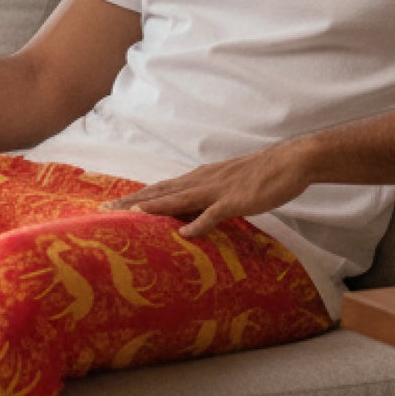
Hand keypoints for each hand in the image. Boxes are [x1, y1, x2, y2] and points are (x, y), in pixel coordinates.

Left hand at [112, 140, 315, 238]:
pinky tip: (185, 234)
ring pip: (179, 199)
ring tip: (129, 214)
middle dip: (131, 200)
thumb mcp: (226, 185)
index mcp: (199, 178)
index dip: (135, 196)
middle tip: (104, 208)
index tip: (110, 203)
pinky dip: (199, 223)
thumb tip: (189, 214)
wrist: (290, 161)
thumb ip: (206, 198)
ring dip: (154, 207)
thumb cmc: (260, 175)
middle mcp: (202, 181)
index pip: (160, 188)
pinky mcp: (236, 200)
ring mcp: (217, 190)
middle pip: (160, 192)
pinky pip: (214, 214)